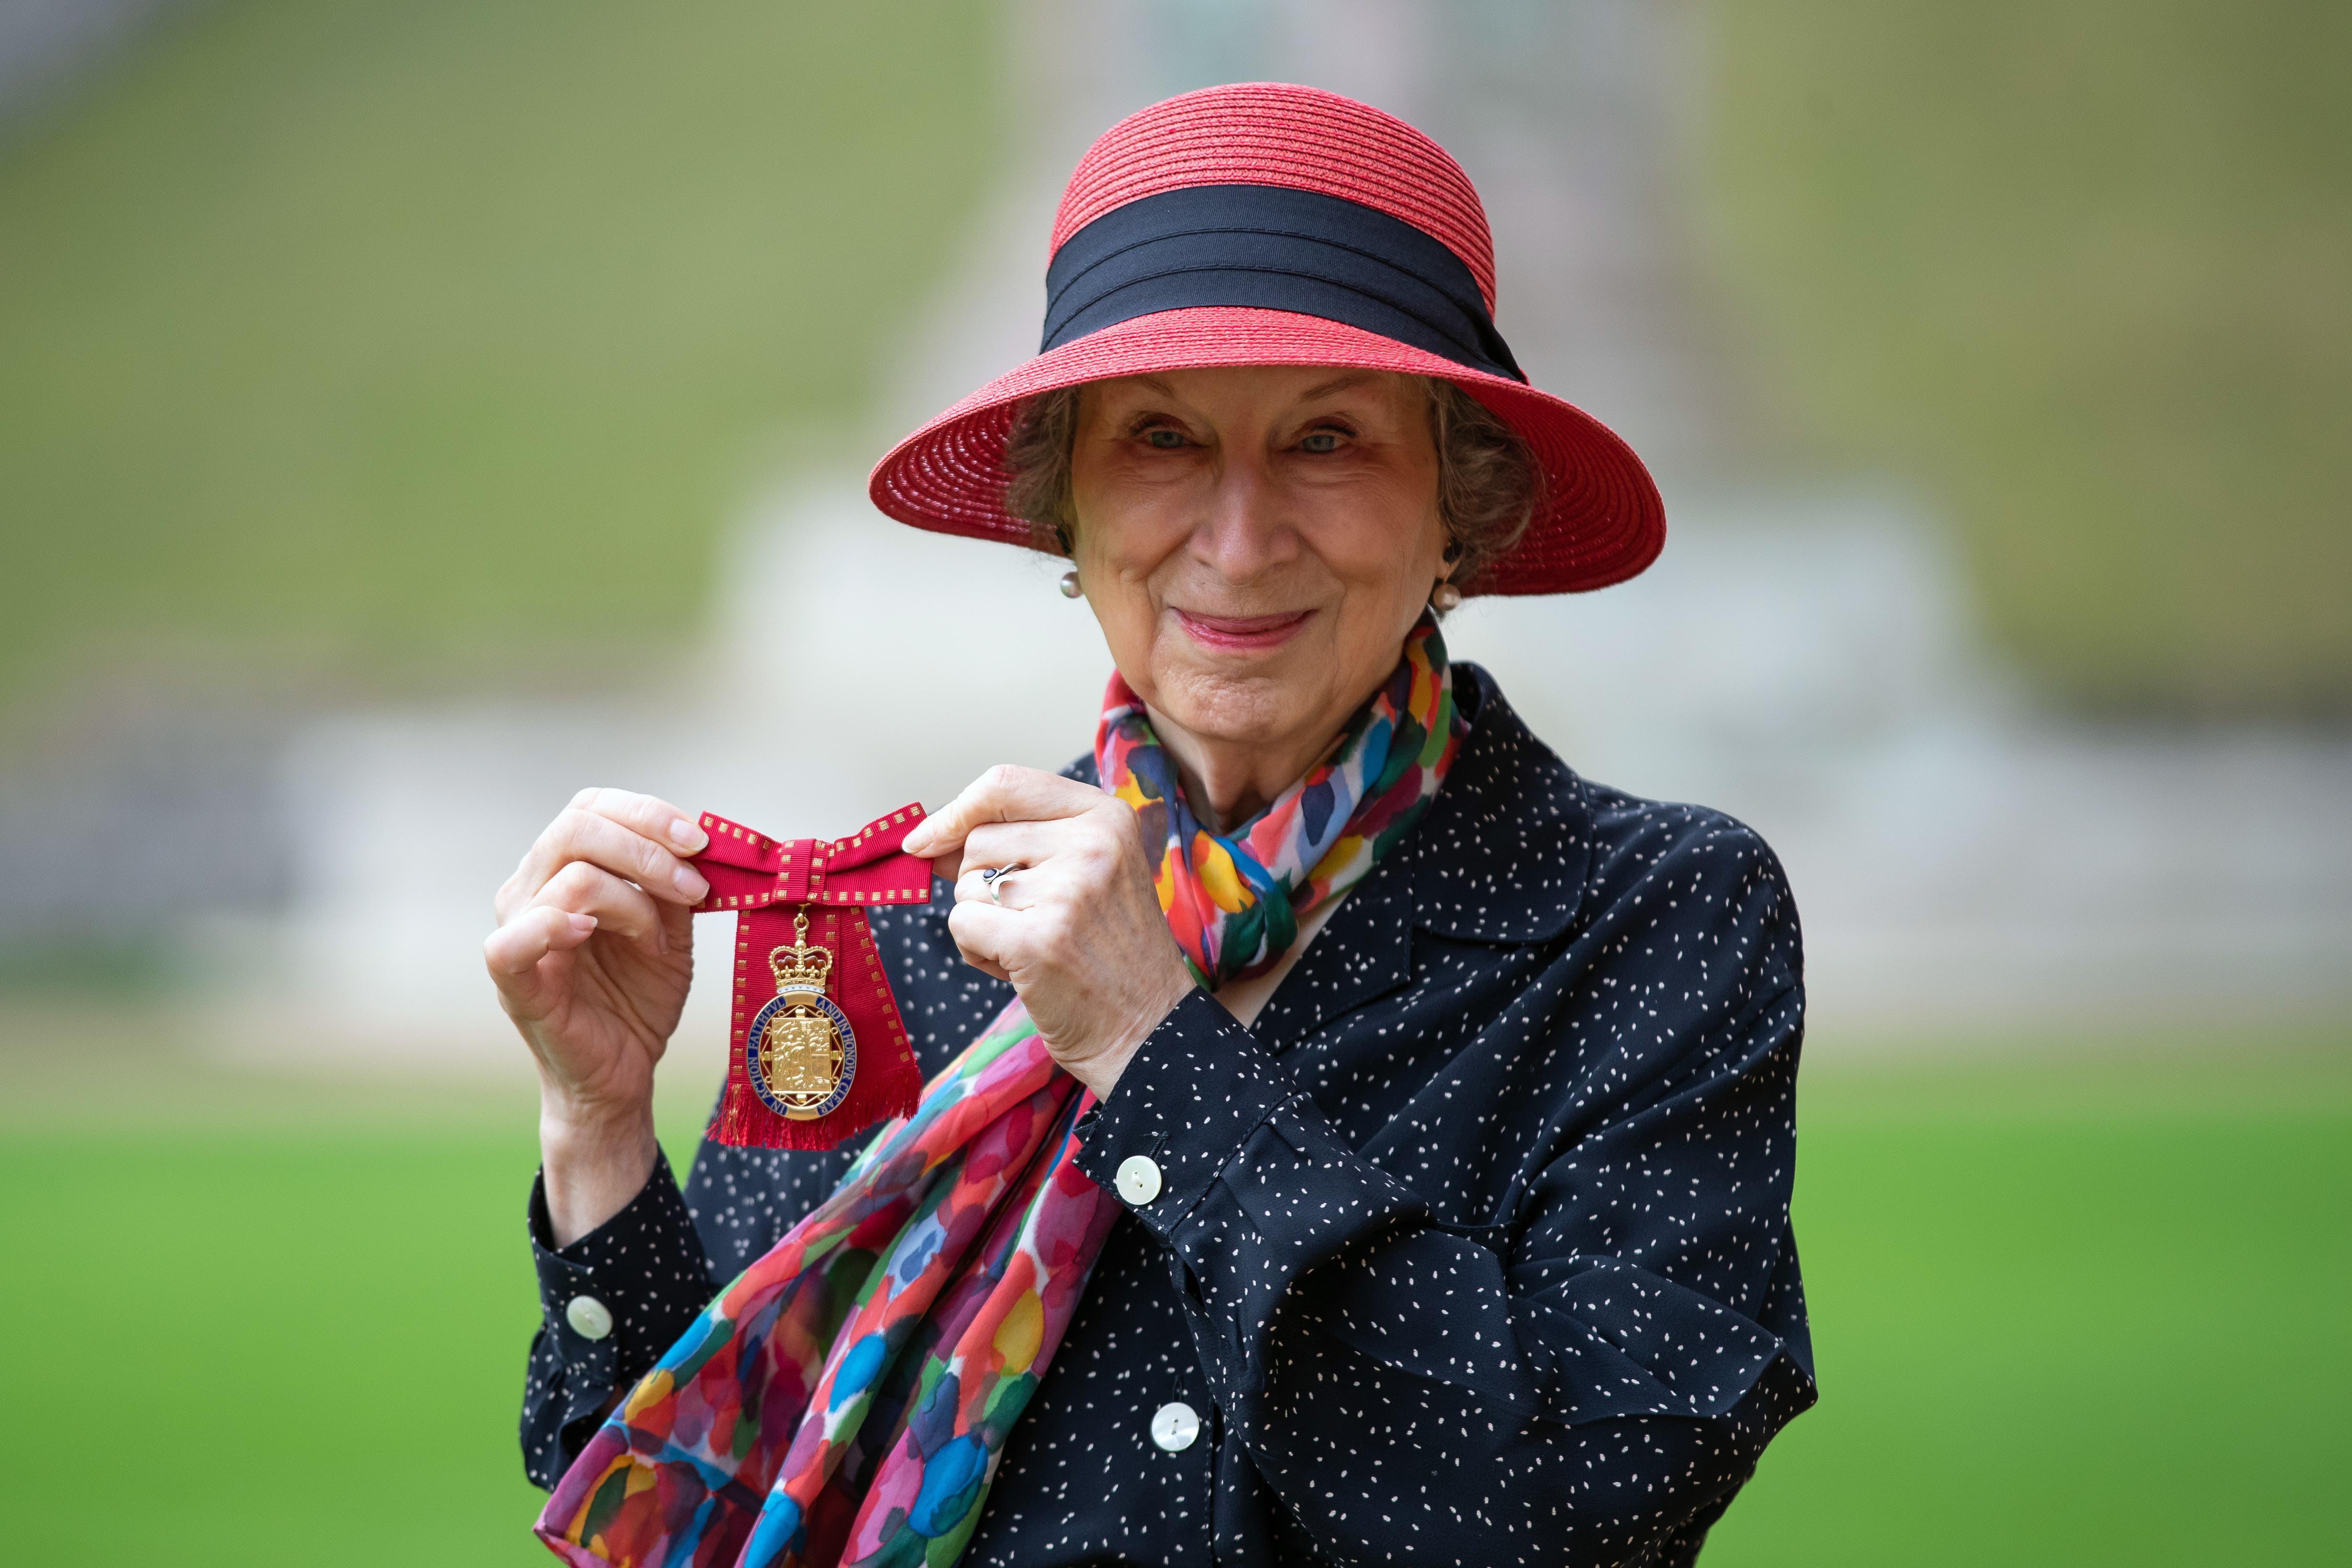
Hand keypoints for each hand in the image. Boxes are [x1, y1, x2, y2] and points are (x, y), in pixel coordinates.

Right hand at [484, 787, 709, 1241]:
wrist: (621, 1073)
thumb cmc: (638, 997)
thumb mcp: (671, 930)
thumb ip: (674, 883)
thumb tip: (698, 840)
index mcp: (562, 868)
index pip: (591, 807)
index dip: (647, 813)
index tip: (700, 841)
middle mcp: (529, 890)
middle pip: (577, 828)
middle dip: (648, 848)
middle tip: (695, 886)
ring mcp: (517, 933)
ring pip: (569, 876)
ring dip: (633, 900)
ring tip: (658, 940)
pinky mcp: (513, 982)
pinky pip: (513, 940)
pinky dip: (556, 925)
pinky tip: (590, 933)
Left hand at [903, 766, 1195, 1098]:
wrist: (1149, 1030)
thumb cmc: (1107, 954)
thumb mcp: (1082, 876)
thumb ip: (1014, 845)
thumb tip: (928, 839)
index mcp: (1107, 817)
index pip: (1006, 784)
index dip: (957, 811)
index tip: (926, 840)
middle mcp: (1092, 844)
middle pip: (979, 841)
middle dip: (982, 885)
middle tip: (1031, 921)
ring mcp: (1067, 891)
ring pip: (967, 887)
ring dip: (981, 924)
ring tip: (1032, 947)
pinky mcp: (1038, 940)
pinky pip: (962, 924)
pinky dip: (976, 952)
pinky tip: (1018, 969)